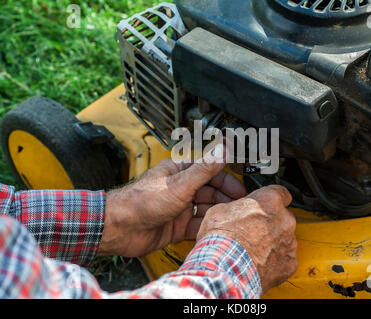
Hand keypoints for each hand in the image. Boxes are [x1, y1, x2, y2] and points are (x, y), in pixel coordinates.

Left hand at [98, 144, 246, 256]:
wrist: (120, 228)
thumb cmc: (141, 201)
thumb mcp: (180, 184)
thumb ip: (204, 169)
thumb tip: (222, 149)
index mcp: (180, 172)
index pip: (211, 173)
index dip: (227, 181)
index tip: (241, 190)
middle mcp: (181, 189)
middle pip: (211, 192)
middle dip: (225, 199)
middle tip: (238, 207)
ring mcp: (179, 208)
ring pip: (205, 209)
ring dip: (217, 213)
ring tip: (229, 219)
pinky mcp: (176, 226)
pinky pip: (197, 226)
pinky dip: (206, 228)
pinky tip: (214, 230)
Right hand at [197, 185, 297, 292]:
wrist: (225, 268)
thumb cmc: (222, 240)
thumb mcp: (220, 211)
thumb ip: (238, 207)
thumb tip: (236, 210)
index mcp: (270, 200)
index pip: (281, 192)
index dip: (272, 199)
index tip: (267, 204)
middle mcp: (285, 219)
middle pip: (283, 217)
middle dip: (271, 223)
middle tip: (253, 231)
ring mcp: (289, 242)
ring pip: (285, 239)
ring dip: (273, 243)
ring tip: (253, 250)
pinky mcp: (290, 263)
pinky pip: (285, 260)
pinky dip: (275, 262)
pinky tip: (259, 263)